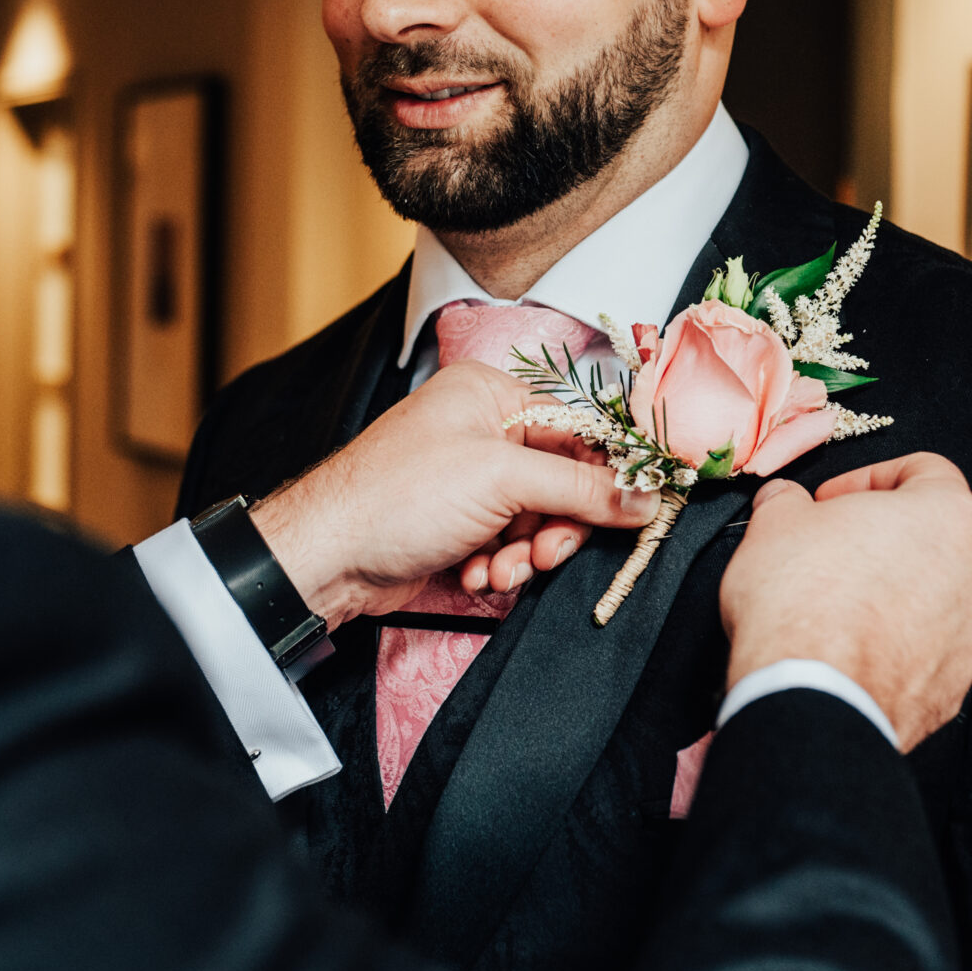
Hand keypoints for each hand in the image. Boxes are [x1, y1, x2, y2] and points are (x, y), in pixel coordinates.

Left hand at [249, 361, 661, 627]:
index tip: (630, 514)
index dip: (603, 477)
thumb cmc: (398, 497)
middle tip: (546, 555)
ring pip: (535, 521)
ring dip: (526, 554)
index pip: (576, 432)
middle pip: (560, 482)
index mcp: (490, 396)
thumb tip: (645, 497)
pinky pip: (506, 545)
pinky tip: (477, 575)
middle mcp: (480, 431)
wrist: (327, 557)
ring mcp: (467, 480)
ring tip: (498, 570)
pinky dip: (499, 565)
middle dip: (556, 527)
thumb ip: (582, 487)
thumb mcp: (502, 479)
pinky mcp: (456, 524)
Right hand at [720, 453, 971, 746]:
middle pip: (929, 539)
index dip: (869, 477)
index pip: (925, 471)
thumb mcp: (775, 522)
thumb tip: (784, 502)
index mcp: (945, 517)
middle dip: (877, 540)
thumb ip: (787, 501)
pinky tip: (844, 648)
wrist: (812, 696)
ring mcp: (968, 636)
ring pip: (929, 598)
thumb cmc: (803, 603)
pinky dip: (891, 644)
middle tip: (826, 548)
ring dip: (887, 593)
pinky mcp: (951, 686)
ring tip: (830, 605)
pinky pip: (922, 651)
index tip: (832, 499)